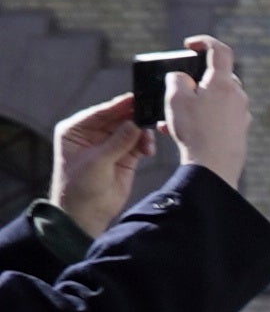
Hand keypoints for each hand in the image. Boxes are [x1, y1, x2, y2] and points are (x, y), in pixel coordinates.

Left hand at [41, 88, 144, 232]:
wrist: (86, 213)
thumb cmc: (80, 186)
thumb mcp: (98, 161)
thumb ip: (118, 141)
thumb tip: (136, 122)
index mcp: (76, 130)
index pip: (100, 113)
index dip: (119, 106)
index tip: (137, 98)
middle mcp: (92, 134)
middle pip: (118, 118)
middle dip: (134, 118)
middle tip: (152, 116)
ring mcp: (109, 144)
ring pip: (131, 129)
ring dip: (142, 133)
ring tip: (147, 144)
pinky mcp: (124, 156)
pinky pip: (139, 142)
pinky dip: (146, 144)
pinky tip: (148, 150)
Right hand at [152, 36, 243, 183]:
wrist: (213, 167)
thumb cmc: (195, 130)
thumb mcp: (175, 98)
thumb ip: (176, 80)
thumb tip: (182, 78)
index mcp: (225, 83)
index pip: (220, 51)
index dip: (205, 42)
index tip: (190, 44)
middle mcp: (238, 97)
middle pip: (218, 78)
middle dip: (196, 81)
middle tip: (177, 90)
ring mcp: (241, 115)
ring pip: (215, 100)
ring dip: (193, 104)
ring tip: (169, 118)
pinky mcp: (239, 131)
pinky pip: (218, 118)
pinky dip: (200, 119)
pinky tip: (178, 132)